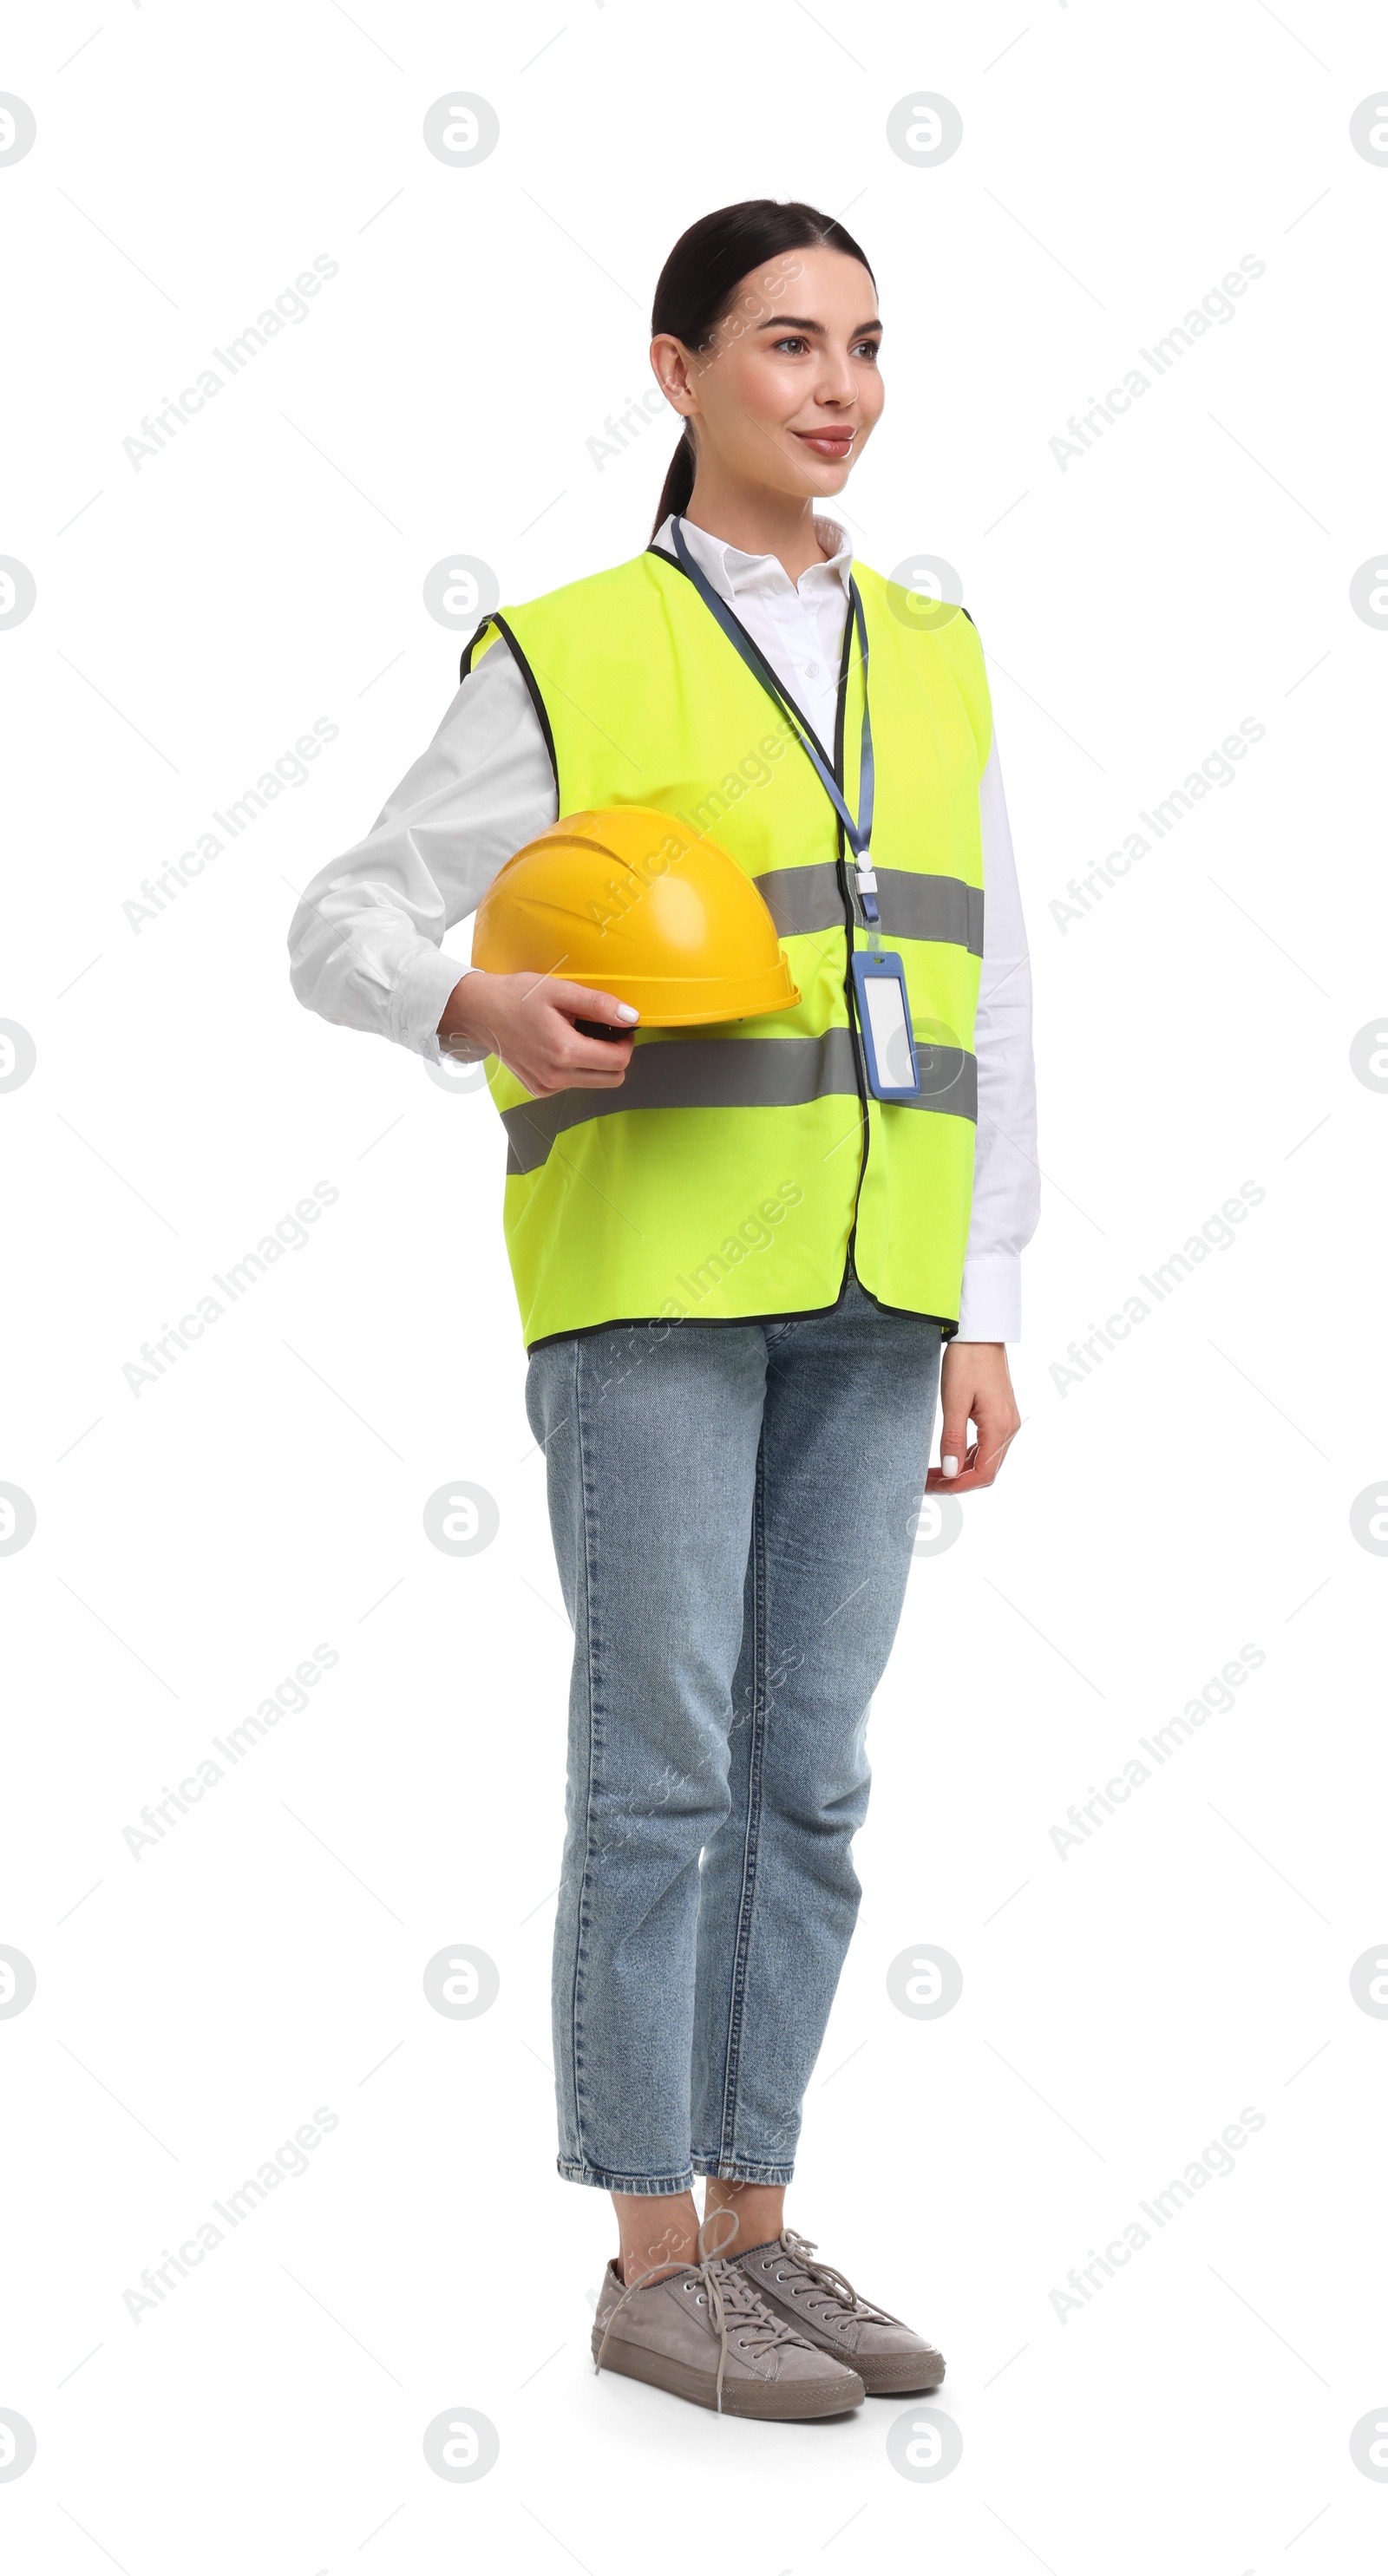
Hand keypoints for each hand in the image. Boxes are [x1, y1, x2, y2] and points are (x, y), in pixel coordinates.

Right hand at [436, 970, 636, 1096]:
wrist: (479, 1011)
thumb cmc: (517, 996)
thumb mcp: (560, 991)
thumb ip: (599, 1005)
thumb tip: (631, 1017)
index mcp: (564, 1052)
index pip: (619, 1061)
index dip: (626, 1042)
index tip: (617, 1026)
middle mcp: (556, 1077)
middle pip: (612, 1078)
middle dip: (614, 1055)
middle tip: (599, 1031)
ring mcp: (545, 1087)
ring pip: (594, 1082)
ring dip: (594, 1062)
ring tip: (573, 1034)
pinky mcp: (538, 1090)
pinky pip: (572, 1084)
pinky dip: (574, 1067)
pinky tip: (557, 1046)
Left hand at [925, 1339, 1019, 1493]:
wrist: (981, 1333)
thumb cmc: (967, 1360)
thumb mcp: (954, 1401)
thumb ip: (953, 1439)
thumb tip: (951, 1472)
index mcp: (1000, 1428)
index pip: (983, 1474)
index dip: (957, 1486)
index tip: (931, 1486)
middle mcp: (1009, 1429)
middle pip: (986, 1472)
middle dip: (956, 1481)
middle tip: (926, 1481)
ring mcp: (1007, 1422)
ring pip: (986, 1461)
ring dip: (961, 1470)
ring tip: (933, 1472)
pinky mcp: (1001, 1416)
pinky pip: (987, 1447)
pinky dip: (968, 1457)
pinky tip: (950, 1456)